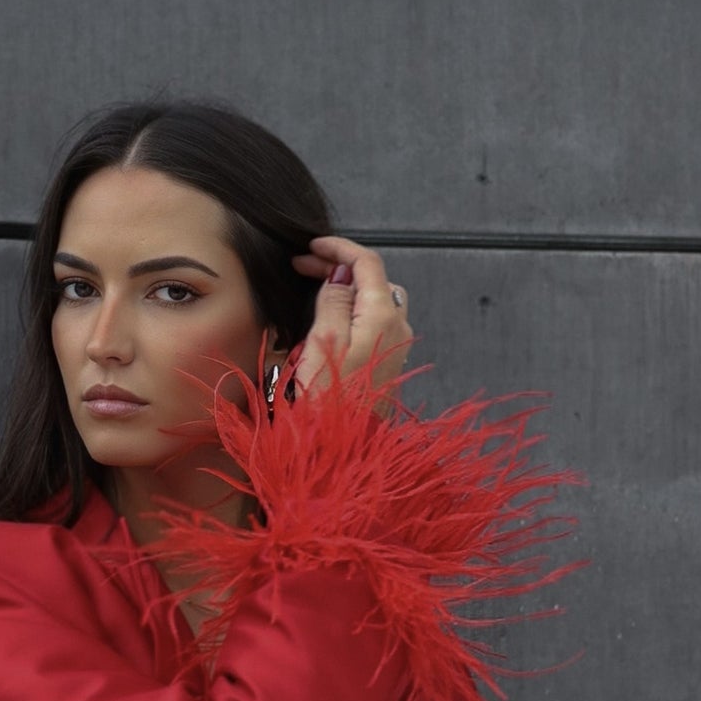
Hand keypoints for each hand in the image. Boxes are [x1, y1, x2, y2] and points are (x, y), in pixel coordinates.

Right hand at [289, 235, 413, 398]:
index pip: (367, 263)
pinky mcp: (388, 363)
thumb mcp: (323, 343)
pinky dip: (354, 310)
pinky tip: (330, 319)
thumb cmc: (328, 403)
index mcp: (382, 315)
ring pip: (376, 301)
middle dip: (340, 268)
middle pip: (374, 280)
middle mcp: (398, 326)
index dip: (338, 248)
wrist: (341, 453)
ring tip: (313, 291)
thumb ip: (334, 302)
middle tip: (302, 267)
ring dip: (347, 289)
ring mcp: (397, 346)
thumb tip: (341, 276)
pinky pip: (375, 323)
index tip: (311, 246)